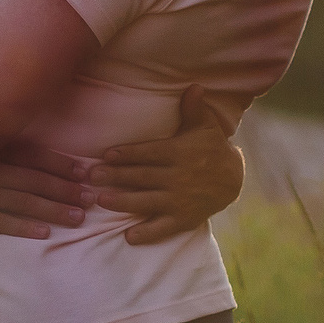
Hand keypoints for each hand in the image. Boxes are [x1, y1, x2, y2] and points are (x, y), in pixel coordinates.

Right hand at [0, 140, 95, 238]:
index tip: (84, 172)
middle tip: (92, 198)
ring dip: (53, 210)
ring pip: (23, 203)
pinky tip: (44, 232)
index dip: (60, 164)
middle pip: (35, 180)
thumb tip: (19, 124)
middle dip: (65, 189)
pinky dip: (23, 227)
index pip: (33, 156)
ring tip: (78, 217)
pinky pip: (0, 223)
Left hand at [91, 85, 245, 244]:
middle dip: (115, 176)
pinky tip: (129, 237)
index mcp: (179, 153)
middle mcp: (177, 178)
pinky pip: (163, 228)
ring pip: (146, 201)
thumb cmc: (212, 147)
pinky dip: (146, 234)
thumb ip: (194, 108)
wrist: (232, 180)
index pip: (149, 153)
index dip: (127, 154)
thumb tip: (193, 86)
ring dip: (123, 202)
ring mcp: (179, 201)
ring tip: (101, 200)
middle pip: (141, 177)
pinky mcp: (183, 219)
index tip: (106, 155)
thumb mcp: (206, 126)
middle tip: (91, 176)